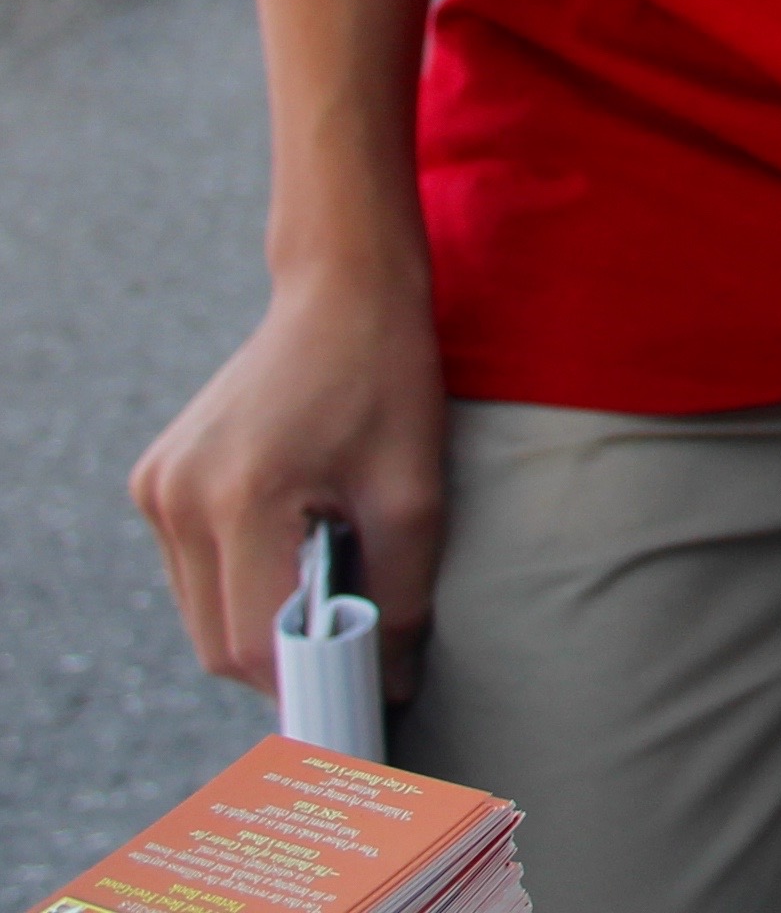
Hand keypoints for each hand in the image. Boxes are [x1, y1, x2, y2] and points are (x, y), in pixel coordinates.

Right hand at [133, 249, 447, 695]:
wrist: (341, 293)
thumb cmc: (389, 379)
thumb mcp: (415, 489)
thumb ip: (399, 595)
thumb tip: (385, 683)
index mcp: (241, 496)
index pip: (255, 643)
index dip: (309, 681)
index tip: (361, 696)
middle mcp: (179, 496)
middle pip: (220, 640)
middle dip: (288, 660)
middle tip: (357, 656)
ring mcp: (157, 487)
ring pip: (202, 613)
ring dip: (261, 623)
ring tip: (330, 594)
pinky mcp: (155, 480)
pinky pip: (194, 571)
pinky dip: (241, 583)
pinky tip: (294, 552)